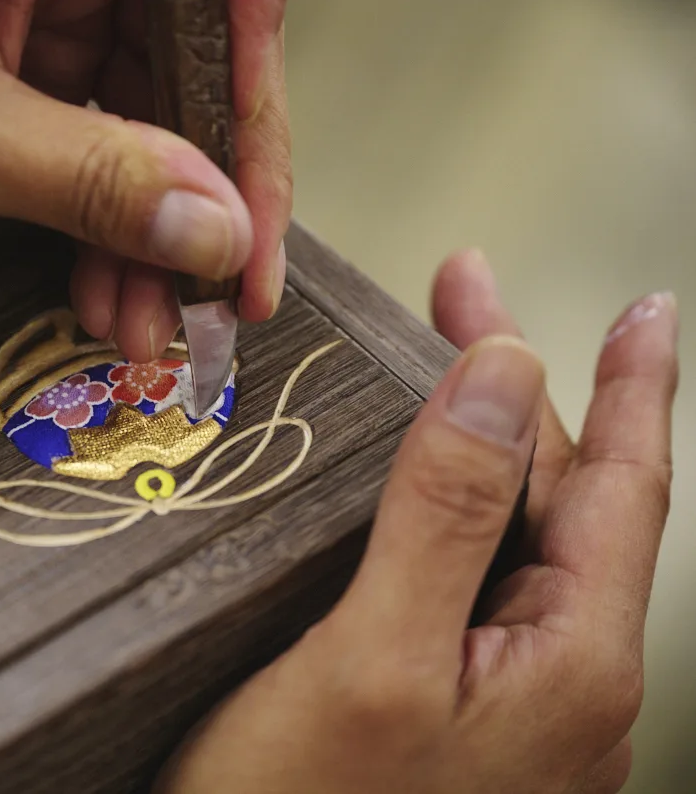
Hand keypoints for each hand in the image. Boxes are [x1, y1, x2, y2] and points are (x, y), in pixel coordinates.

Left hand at [0, 0, 290, 360]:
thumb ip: (88, 177)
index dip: (251, 99)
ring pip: (146, 116)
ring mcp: (31, 11)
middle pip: (190, 59)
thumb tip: (213, 223)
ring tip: (144, 321)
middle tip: (217, 291)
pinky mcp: (10, 70)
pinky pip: (94, 145)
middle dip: (202, 192)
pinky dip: (104, 226)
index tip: (253, 209)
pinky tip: (104, 293)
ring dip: (152, 230)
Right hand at [155, 250, 678, 793]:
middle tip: (457, 293)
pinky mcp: (452, 721)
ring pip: (511, 544)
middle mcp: (562, 687)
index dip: (632, 385)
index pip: (623, 489)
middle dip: (517, 391)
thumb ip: (445, 513)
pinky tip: (407, 497)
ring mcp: (510, 711)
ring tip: (433, 376)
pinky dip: (444, 517)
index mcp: (571, 664)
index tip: (643, 303)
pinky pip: (470, 590)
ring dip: (479, 450)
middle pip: (561, 504)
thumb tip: (504, 371)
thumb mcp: (371, 658)